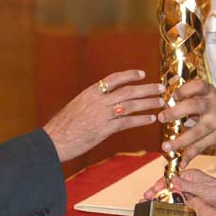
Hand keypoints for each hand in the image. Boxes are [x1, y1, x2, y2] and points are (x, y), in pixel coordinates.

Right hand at [44, 70, 164, 161]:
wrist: (54, 141)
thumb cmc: (62, 127)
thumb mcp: (76, 107)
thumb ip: (91, 102)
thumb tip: (103, 102)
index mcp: (90, 93)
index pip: (113, 79)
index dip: (129, 75)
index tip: (142, 74)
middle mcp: (98, 100)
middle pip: (128, 91)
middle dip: (147, 89)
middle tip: (161, 88)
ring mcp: (102, 114)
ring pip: (131, 105)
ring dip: (148, 103)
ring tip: (161, 102)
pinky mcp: (104, 129)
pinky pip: (127, 122)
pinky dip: (141, 119)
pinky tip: (151, 119)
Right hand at [144, 170, 215, 214]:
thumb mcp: (206, 189)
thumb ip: (189, 186)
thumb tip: (173, 180)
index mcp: (191, 176)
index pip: (171, 178)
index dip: (160, 184)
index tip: (152, 191)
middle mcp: (188, 184)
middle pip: (168, 187)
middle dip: (155, 192)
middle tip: (145, 199)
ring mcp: (189, 195)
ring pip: (170, 196)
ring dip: (159, 201)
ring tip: (147, 206)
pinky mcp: (191, 205)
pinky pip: (177, 205)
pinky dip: (168, 208)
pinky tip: (161, 214)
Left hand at [157, 79, 215, 167]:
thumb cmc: (211, 107)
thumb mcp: (203, 96)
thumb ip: (186, 99)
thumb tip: (163, 106)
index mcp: (209, 92)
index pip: (198, 86)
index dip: (184, 90)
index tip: (172, 96)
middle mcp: (214, 105)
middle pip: (194, 106)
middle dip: (176, 112)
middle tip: (161, 118)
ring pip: (197, 131)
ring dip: (180, 140)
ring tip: (165, 146)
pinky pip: (202, 146)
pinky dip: (190, 155)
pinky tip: (181, 162)